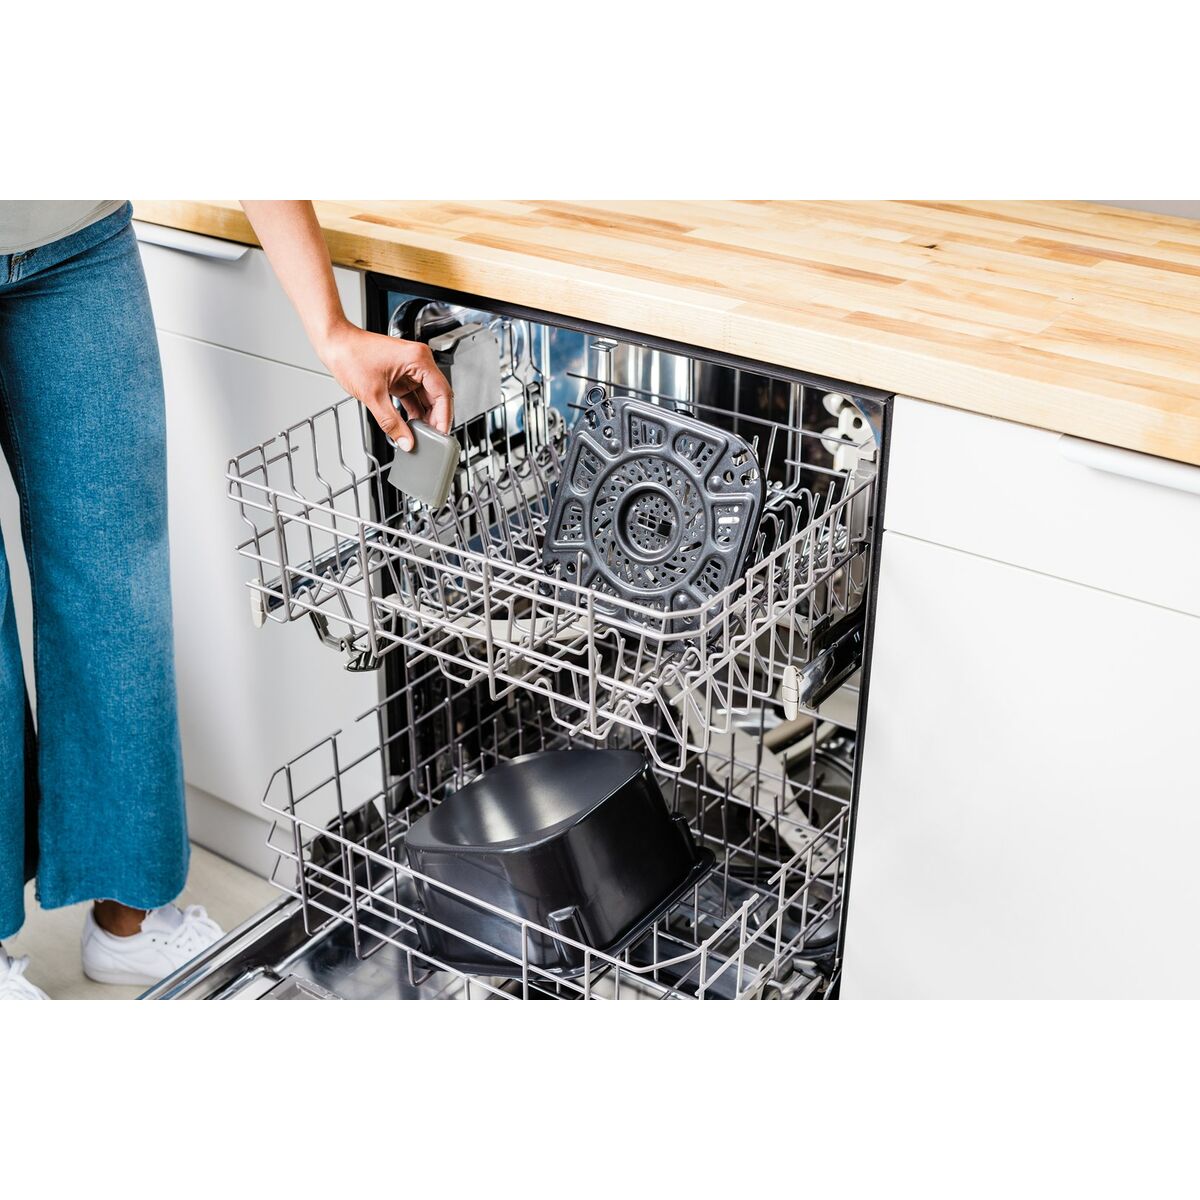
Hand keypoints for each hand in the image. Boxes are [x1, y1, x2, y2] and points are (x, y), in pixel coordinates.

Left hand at [318, 320, 453, 450]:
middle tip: (432, 438)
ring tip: (421, 433)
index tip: (441, 434)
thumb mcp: (373, 395)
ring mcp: (410, 367)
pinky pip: (414, 394)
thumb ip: (392, 423)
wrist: (334, 342)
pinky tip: (412, 423)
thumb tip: (406, 441)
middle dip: (435, 418)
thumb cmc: (350, 354)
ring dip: (424, 415)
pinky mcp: (401, 373)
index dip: (444, 417)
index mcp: (418, 359)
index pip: (442, 393)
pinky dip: (414, 408)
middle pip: (437, 395)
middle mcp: (418, 360)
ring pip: (426, 396)